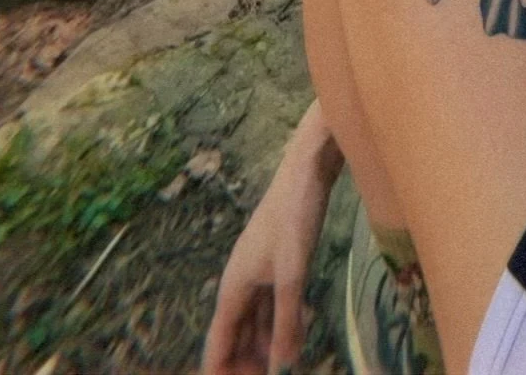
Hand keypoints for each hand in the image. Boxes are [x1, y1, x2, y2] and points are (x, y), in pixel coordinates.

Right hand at [203, 104, 341, 374]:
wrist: (306, 170)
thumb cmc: (295, 215)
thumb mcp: (293, 272)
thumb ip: (287, 319)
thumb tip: (283, 364)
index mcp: (234, 286)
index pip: (218, 342)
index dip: (220, 370)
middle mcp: (240, 282)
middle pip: (235, 335)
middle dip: (244, 362)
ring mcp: (258, 271)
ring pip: (254, 321)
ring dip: (261, 346)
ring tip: (276, 369)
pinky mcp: (276, 262)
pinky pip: (270, 304)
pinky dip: (277, 323)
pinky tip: (292, 336)